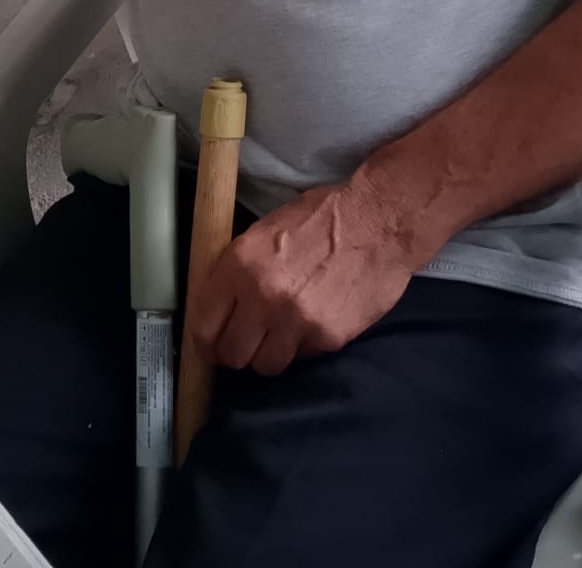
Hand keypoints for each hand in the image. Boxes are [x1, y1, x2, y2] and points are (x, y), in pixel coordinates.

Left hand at [187, 178, 413, 376]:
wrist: (378, 220)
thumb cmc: (320, 216)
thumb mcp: (264, 230)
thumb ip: (238, 270)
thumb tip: (221, 302)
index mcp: (240, 263)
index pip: (203, 324)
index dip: (203, 341)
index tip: (208, 345)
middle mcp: (263, 297)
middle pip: (231, 355)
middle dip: (233, 353)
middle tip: (242, 345)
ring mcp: (296, 321)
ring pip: (265, 366)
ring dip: (267, 355)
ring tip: (276, 337)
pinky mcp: (328, 338)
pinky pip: (302, 358)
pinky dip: (301, 348)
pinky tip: (309, 325)